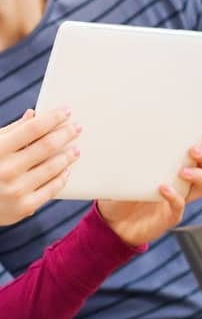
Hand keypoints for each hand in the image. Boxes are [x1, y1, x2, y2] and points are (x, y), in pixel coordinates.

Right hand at [0, 109, 79, 224]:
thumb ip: (10, 132)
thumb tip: (34, 114)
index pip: (33, 128)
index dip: (53, 118)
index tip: (67, 111)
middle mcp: (6, 170)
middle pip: (47, 146)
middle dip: (66, 134)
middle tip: (78, 127)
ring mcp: (16, 190)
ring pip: (53, 167)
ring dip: (68, 156)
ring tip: (76, 149)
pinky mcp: (24, 207)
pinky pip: (52, 188)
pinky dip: (62, 177)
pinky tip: (66, 170)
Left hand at [98, 127, 201, 246]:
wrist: (112, 226)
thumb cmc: (118, 197)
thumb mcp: (120, 173)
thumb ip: (126, 159)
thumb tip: (120, 137)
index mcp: (172, 169)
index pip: (195, 152)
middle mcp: (180, 183)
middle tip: (193, 150)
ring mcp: (178, 199)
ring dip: (198, 176)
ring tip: (183, 172)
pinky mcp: (170, 216)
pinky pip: (180, 205)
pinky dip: (175, 196)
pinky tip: (163, 189)